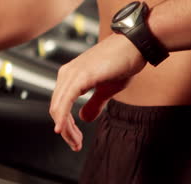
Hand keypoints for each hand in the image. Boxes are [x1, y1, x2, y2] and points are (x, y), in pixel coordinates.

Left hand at [49, 34, 145, 150]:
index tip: (75, 140)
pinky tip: (62, 128)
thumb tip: (83, 118)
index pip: (59, 105)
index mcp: (70, 75)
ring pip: (58, 107)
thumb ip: (94, 104)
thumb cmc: (122, 63)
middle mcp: (67, 73)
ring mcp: (72, 73)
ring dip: (65, 128)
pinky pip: (66, 100)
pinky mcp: (81, 75)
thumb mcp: (106, 89)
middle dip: (65, 130)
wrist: (135, 45)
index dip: (65, 125)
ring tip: (75, 142)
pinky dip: (62, 116)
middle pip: (56, 108)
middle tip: (76, 145)